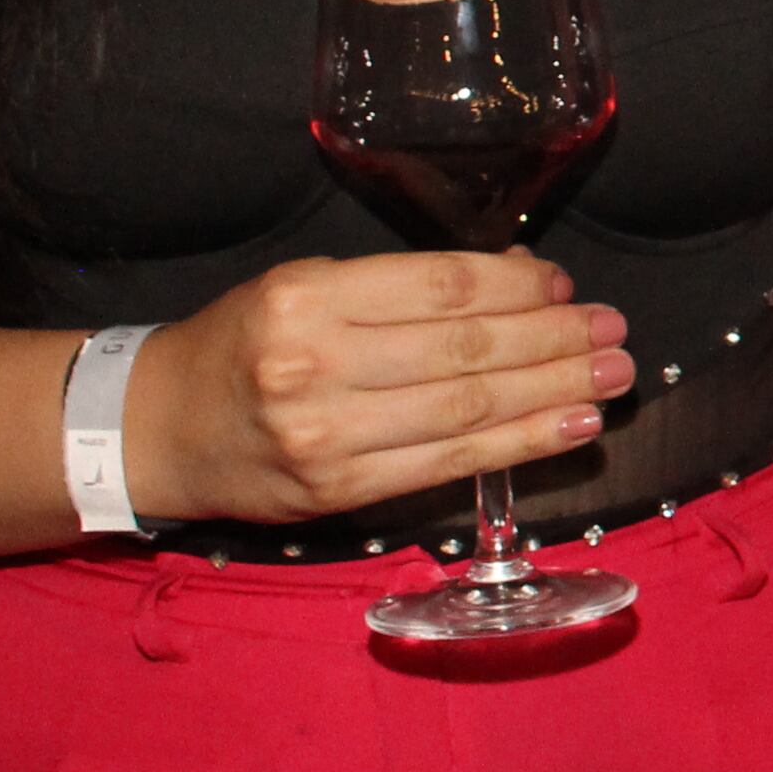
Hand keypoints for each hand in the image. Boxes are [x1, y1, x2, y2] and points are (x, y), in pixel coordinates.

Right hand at [120, 250, 630, 525]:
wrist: (158, 429)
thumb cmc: (243, 346)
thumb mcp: (303, 289)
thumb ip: (399, 290)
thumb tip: (519, 280)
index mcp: (306, 298)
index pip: (440, 288)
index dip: (517, 286)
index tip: (565, 285)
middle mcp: (315, 365)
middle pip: (465, 351)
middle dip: (554, 339)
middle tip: (614, 330)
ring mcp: (327, 435)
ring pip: (467, 408)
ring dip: (555, 391)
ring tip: (614, 375)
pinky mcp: (339, 491)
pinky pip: (449, 463)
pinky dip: (521, 444)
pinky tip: (571, 425)